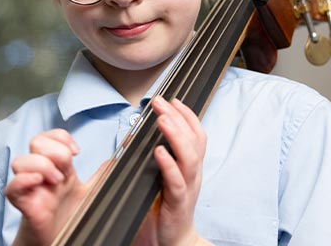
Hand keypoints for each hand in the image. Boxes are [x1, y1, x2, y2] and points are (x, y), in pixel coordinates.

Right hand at [5, 129, 102, 245]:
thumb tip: (115, 160)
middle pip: (36, 142)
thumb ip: (101, 176)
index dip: (62, 137)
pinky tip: (39, 182)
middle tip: (66, 170)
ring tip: (57, 181)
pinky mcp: (22, 203)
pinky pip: (12, 186)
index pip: (50, 136)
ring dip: (41, 165)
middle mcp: (41, 172)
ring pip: (20, 161)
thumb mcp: (90, 193)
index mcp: (56, 165)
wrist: (61, 241)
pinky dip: (24, 179)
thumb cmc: (70, 216)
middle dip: (55, 151)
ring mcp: (30, 186)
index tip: (76, 152)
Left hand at [134, 95, 208, 245]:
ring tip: (162, 119)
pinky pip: (176, 182)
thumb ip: (156, 158)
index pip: (196, 134)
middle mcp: (193, 174)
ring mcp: (188, 188)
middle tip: (161, 102)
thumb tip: (134, 137)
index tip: (174, 99)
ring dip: (175, 136)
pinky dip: (169, 165)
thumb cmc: (168, 207)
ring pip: (189, 158)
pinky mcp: (178, 203)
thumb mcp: (164, 177)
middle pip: (193, 140)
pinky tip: (159, 152)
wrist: (175, 240)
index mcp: (190, 166)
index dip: (187, 115)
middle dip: (178, 117)